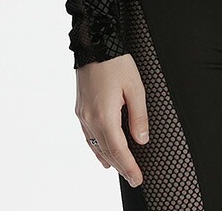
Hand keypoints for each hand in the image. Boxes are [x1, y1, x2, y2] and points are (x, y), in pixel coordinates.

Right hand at [75, 53, 149, 187]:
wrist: (94, 43)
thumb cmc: (116, 62)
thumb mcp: (135, 87)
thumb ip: (139, 116)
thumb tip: (141, 139)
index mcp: (105, 116)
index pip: (119, 151)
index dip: (129, 167)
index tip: (137, 178)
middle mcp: (90, 119)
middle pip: (106, 152)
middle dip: (121, 167)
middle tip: (133, 178)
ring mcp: (83, 114)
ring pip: (95, 146)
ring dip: (108, 159)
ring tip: (121, 169)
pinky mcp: (80, 108)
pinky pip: (88, 136)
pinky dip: (97, 148)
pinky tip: (102, 152)